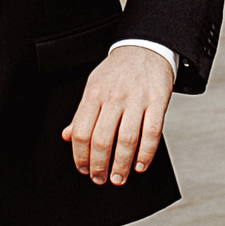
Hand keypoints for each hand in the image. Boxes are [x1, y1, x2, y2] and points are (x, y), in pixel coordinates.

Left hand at [61, 45, 174, 184]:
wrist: (145, 47)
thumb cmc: (117, 71)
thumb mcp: (93, 86)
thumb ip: (81, 113)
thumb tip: (67, 136)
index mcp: (94, 94)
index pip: (81, 132)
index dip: (80, 156)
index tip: (83, 169)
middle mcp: (113, 97)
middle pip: (102, 140)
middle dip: (99, 166)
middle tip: (100, 178)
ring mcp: (136, 100)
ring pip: (126, 140)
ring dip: (121, 165)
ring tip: (118, 178)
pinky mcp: (157, 102)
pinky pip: (152, 133)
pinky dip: (146, 154)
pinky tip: (140, 165)